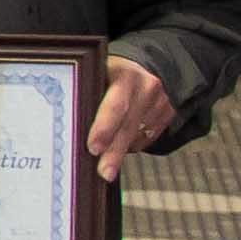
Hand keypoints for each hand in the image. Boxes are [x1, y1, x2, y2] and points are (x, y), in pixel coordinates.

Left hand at [91, 53, 176, 181]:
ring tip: (105, 165)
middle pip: (128, 126)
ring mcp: (161, 100)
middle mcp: (147, 86)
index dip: (104, 128)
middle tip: (103, 173)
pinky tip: (120, 145)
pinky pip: (147, 137)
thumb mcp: (96, 76)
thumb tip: (71, 130)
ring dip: (121, 152)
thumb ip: (89, 97)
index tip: (93, 148)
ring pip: (138, 135)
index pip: (115, 105)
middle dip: (114, 153)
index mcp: (125, 74)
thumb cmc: (109, 75)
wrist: (144, 67)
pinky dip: (132, 145)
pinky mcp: (169, 112)